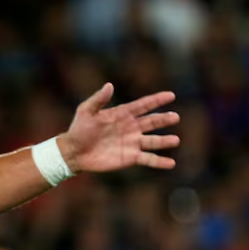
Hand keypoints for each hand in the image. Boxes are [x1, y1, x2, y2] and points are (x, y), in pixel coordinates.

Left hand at [57, 83, 179, 174]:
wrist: (73, 152)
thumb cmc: (78, 130)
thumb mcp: (86, 111)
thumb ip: (98, 99)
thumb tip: (109, 85)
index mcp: (123, 114)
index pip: (143, 105)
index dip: (156, 100)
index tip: (171, 95)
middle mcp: (131, 128)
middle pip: (152, 122)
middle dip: (164, 119)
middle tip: (175, 117)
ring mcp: (132, 143)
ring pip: (153, 141)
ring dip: (164, 141)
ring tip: (175, 140)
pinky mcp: (130, 158)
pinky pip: (148, 159)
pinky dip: (159, 162)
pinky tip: (171, 164)